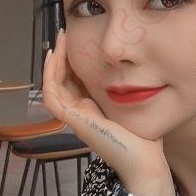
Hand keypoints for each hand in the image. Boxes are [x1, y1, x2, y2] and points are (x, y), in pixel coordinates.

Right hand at [43, 29, 175, 195]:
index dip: (72, 61)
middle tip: (64, 34)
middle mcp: (81, 114)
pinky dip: (50, 76)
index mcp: (92, 111)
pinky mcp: (74, 122)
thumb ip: (129, 92)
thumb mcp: (134, 106)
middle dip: (61, 57)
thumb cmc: (145, 139)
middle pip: (61, 81)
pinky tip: (55, 57)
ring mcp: (75, 119)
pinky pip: (52, 95)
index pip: (74, 82)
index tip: (76, 41)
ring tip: (60, 41)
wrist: (145, 161)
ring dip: (53, 62)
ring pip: (52, 86)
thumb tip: (135, 71)